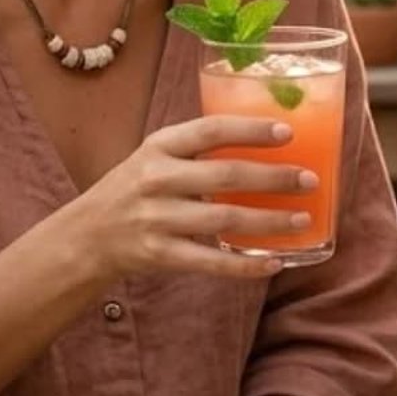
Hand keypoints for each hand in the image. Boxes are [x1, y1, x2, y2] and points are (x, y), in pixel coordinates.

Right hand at [66, 116, 316, 283]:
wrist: (87, 236)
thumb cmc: (135, 189)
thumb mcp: (155, 157)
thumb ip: (198, 149)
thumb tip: (267, 142)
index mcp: (159, 147)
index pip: (210, 131)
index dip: (251, 130)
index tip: (288, 132)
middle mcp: (156, 179)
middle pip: (225, 176)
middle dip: (274, 178)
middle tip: (309, 181)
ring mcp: (157, 219)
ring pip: (224, 220)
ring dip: (269, 221)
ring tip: (303, 220)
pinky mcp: (159, 254)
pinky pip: (211, 262)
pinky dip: (246, 265)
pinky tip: (274, 262)